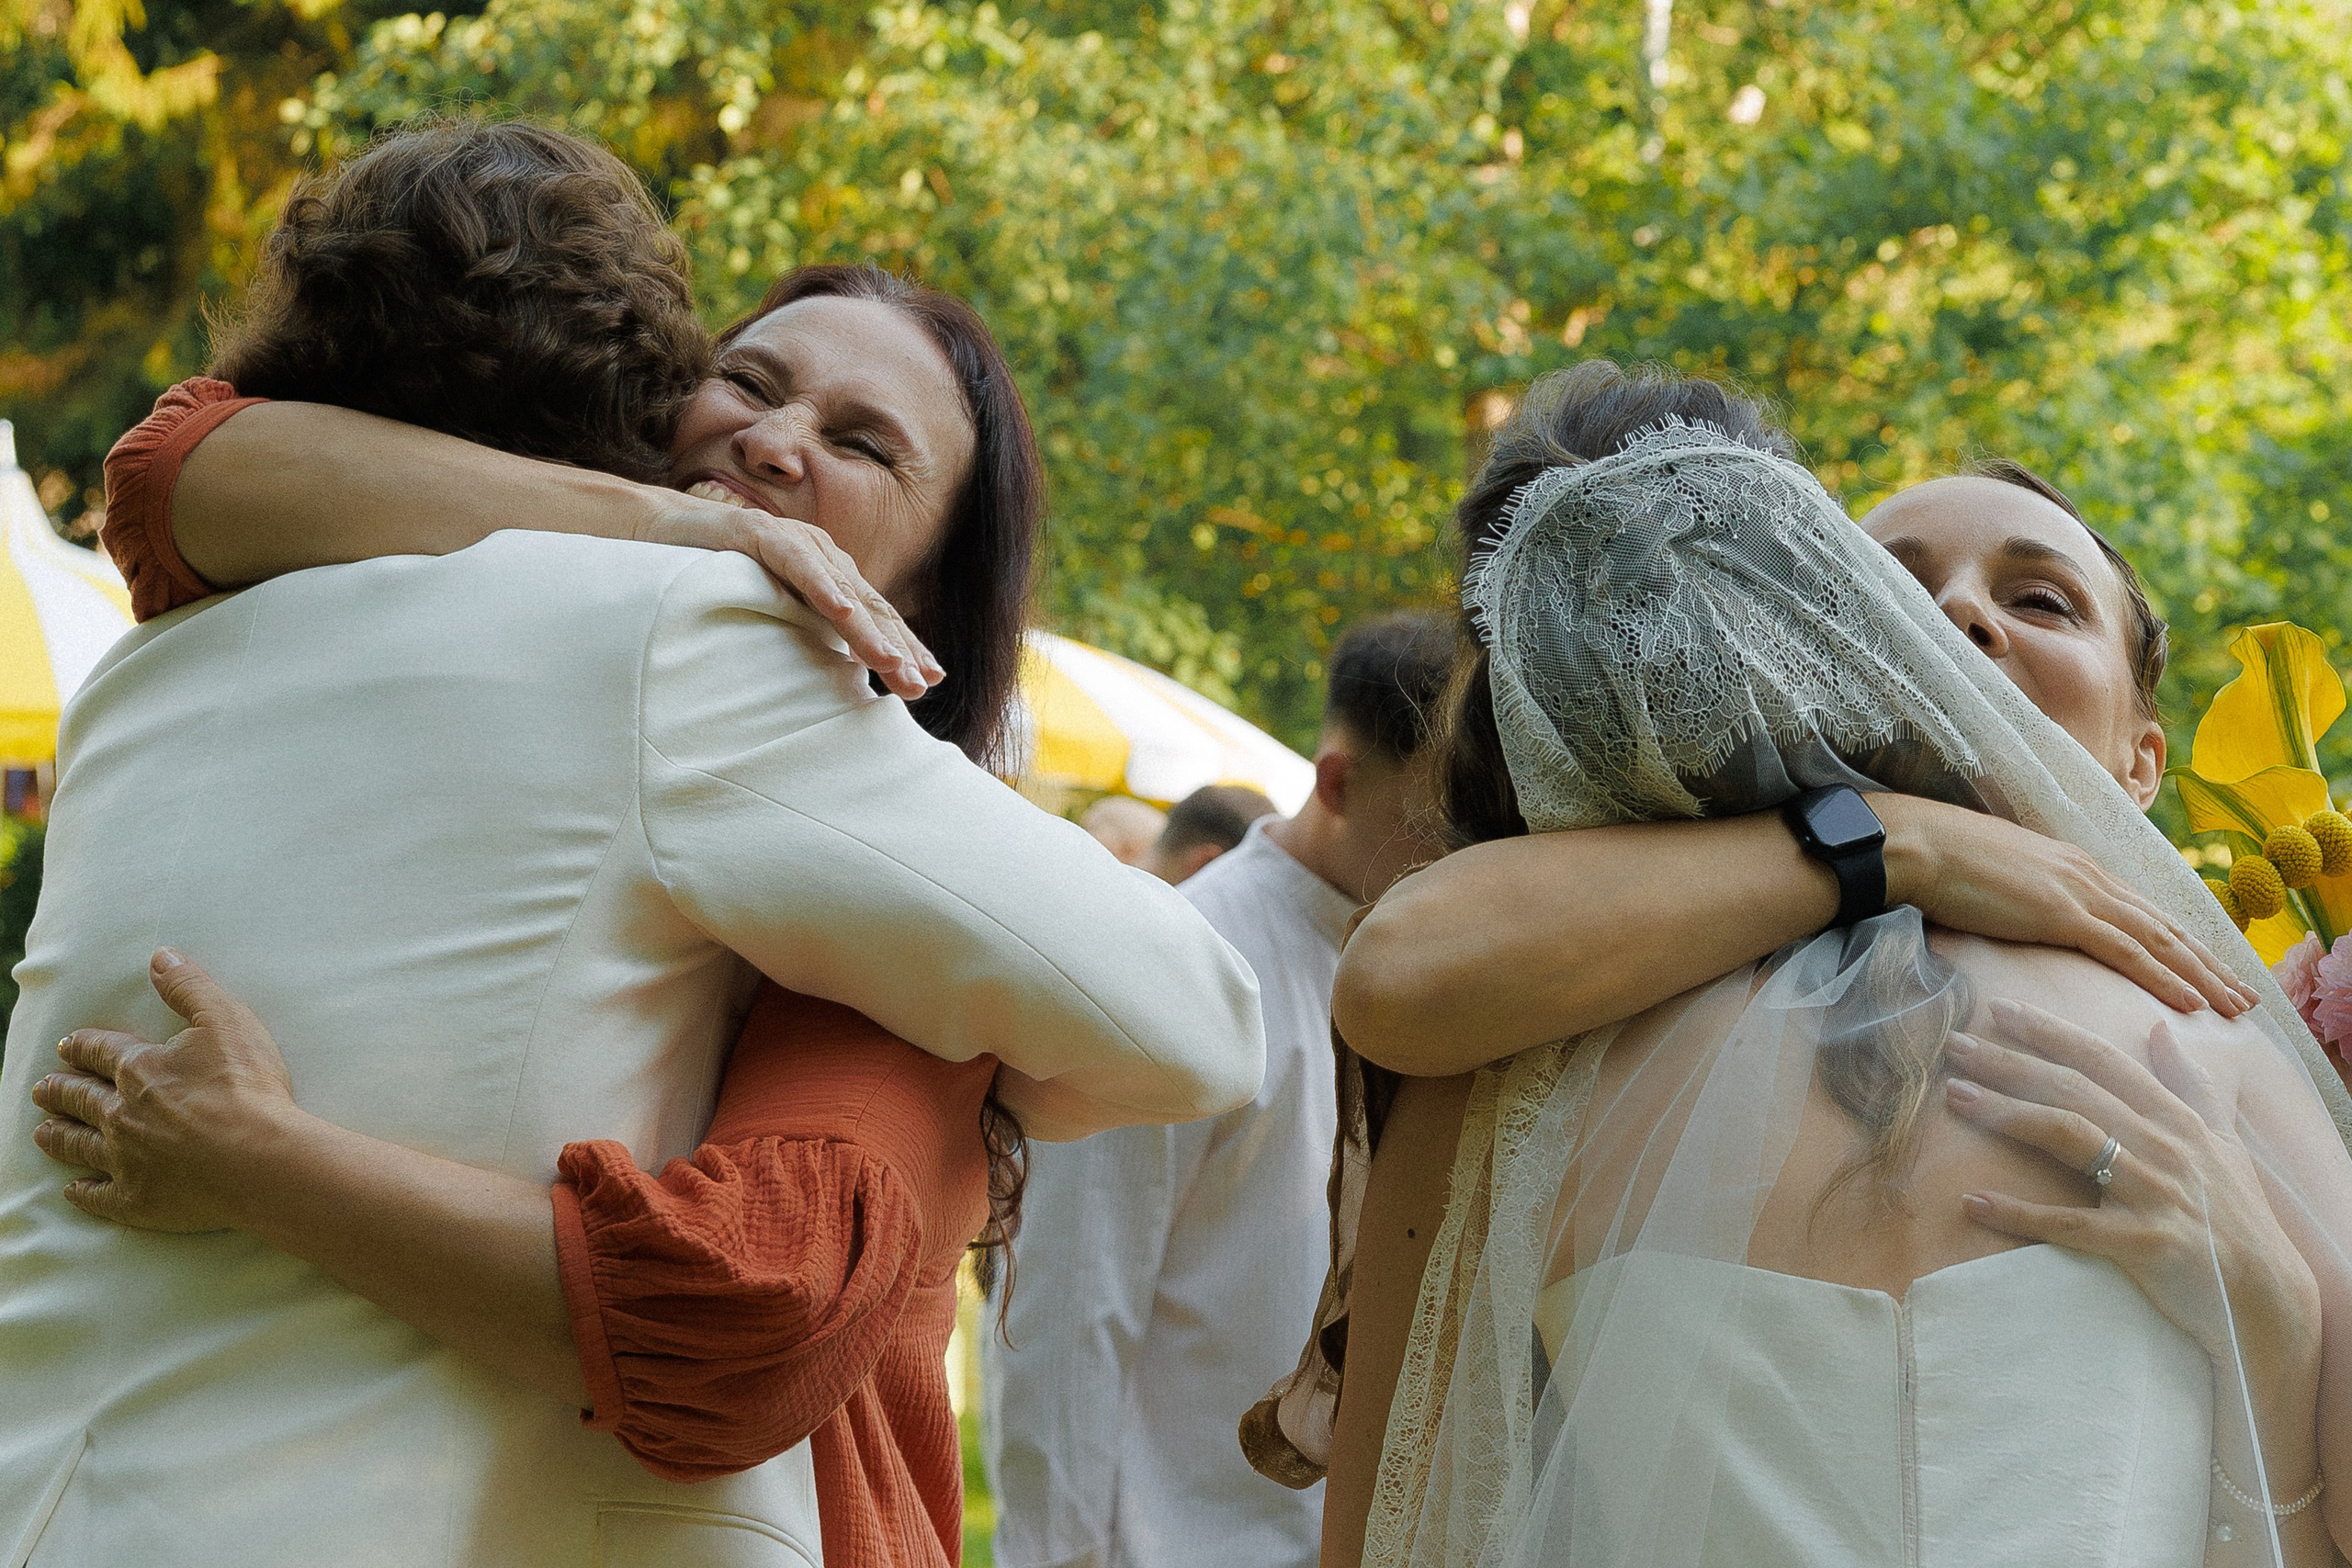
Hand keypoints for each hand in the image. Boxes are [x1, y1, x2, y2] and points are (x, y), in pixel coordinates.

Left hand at [30, 949, 304, 1232]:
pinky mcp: (137, 1199)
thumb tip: (160, 956)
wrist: (261, 1160)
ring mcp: (125, 1159)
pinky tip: (73, 1188)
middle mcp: (121, 1113)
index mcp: (140, 1069)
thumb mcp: (227, 1020)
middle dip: (60, 1090)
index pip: (100, 1051)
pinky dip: (81, 1191)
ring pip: (78, 1145)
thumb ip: (190, 987)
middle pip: (80, 1098)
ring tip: (43, 1132)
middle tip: (43, 1089)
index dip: (83, 1046)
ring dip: (59, 1136)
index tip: (67, 1046)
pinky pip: (97, 1195)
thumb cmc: (248, 1088)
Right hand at [638, 490, 942, 700]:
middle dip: (898, 647)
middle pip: (868, 606)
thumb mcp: (767, 611)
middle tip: (921, 684)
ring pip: (839, 588)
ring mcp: (791, 541)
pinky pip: (794, 561)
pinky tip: (842, 609)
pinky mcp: (757, 532)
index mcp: (827, 575)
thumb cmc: (712, 575)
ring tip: (891, 661)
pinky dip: (820, 585)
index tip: (929, 682)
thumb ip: (801, 632)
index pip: (873, 616)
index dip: (903, 646)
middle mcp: (819, 555)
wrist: (655, 532)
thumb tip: (833, 677)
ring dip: (867, 627)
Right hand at [1878, 795, 2256, 1016]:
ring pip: (2159, 941)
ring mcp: (2079, 892)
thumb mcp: (1995, 879)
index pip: (2142, 910)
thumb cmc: (1939, 862)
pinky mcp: (2061, 914)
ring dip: (2203, 976)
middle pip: (2164, 926)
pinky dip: (2164, 978)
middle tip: (2244, 996)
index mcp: (2074, 866)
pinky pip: (2127, 952)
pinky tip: (2190, 1003)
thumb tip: (2022, 918)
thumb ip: (2021, 897)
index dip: (2181, 942)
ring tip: (2234, 1008)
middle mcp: (2089, 875)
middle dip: (2208, 963)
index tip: (2208, 968)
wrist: (1914, 843)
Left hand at [1945, 1000, 2321, 1386]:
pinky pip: (2070, 1223)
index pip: (2103, 1061)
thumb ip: (2188, 1086)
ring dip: (2007, 1113)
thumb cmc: (2238, 1216)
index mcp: (2176, 1119)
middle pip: (2074, 1090)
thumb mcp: (2221, 1143)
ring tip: (1954, 1096)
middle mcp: (2163, 1146)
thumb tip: (2161, 1030)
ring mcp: (2153, 1193)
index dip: (2051, 1032)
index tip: (1999, 1008)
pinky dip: (2019, 1213)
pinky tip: (1972, 1202)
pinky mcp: (2143, 1243)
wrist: (2266, 1295)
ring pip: (2070, 1137)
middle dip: (2010, 1062)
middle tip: (1954, 1044)